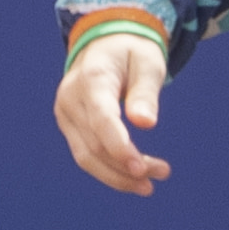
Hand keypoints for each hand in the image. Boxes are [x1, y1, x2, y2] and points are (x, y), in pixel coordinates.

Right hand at [54, 24, 171, 194]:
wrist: (104, 44)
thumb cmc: (131, 51)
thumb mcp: (147, 62)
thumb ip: (145, 92)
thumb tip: (146, 123)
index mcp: (92, 78)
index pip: (102, 119)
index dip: (120, 147)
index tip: (141, 169)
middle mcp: (71, 98)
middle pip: (95, 144)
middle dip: (127, 166)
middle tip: (162, 173)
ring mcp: (65, 113)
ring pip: (86, 156)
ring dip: (117, 176)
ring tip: (149, 185)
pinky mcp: (68, 125)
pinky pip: (84, 154)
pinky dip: (108, 170)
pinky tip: (131, 178)